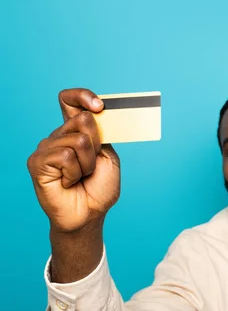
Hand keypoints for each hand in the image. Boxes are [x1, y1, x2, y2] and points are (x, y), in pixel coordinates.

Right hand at [27, 88, 120, 232]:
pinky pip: (65, 156)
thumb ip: (101, 134)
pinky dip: (74, 172)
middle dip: (96, 145)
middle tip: (92, 165)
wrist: (89, 214)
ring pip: (78, 140)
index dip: (82, 96)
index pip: (70, 100)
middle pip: (83, 119)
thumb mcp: (108, 156)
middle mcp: (59, 135)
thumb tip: (94, 112)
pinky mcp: (37, 161)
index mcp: (76, 131)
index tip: (99, 106)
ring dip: (87, 163)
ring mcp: (46, 147)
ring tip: (80, 176)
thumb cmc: (99, 188)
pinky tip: (68, 182)